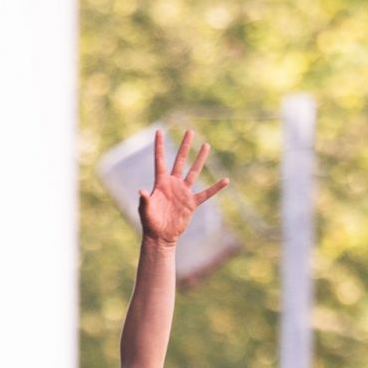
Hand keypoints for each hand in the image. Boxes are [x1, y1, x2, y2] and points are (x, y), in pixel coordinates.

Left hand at [138, 128, 228, 244]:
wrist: (161, 236)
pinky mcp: (191, 203)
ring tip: (206, 145)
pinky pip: (206, 193)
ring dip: (200, 159)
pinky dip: (215, 188)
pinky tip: (225, 180)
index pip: (160, 160)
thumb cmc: (150, 223)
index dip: (159, 146)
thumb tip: (141, 191)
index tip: (159, 131)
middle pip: (179, 161)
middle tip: (190, 131)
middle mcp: (173, 184)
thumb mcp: (145, 211)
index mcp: (160, 183)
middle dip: (184, 146)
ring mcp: (183, 192)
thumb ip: (144, 200)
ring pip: (193, 172)